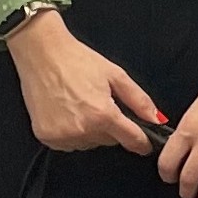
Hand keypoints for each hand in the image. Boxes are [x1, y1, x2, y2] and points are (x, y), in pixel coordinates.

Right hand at [11, 11, 167, 154]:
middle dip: (111, 126)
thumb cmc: (77, 60)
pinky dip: (72, 132)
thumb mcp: (115, 75)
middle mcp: (83, 130)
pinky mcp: (46, 137)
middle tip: (99, 102)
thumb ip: (139, 100)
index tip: (145, 143)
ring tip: (80, 104)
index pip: (132, 140)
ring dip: (90, 130)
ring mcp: (63, 136)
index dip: (142, 143)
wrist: (41, 53)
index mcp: (102, 115)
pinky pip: (69, 144)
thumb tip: (157, 119)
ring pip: (89, 143)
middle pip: (109, 141)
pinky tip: (67, 112)